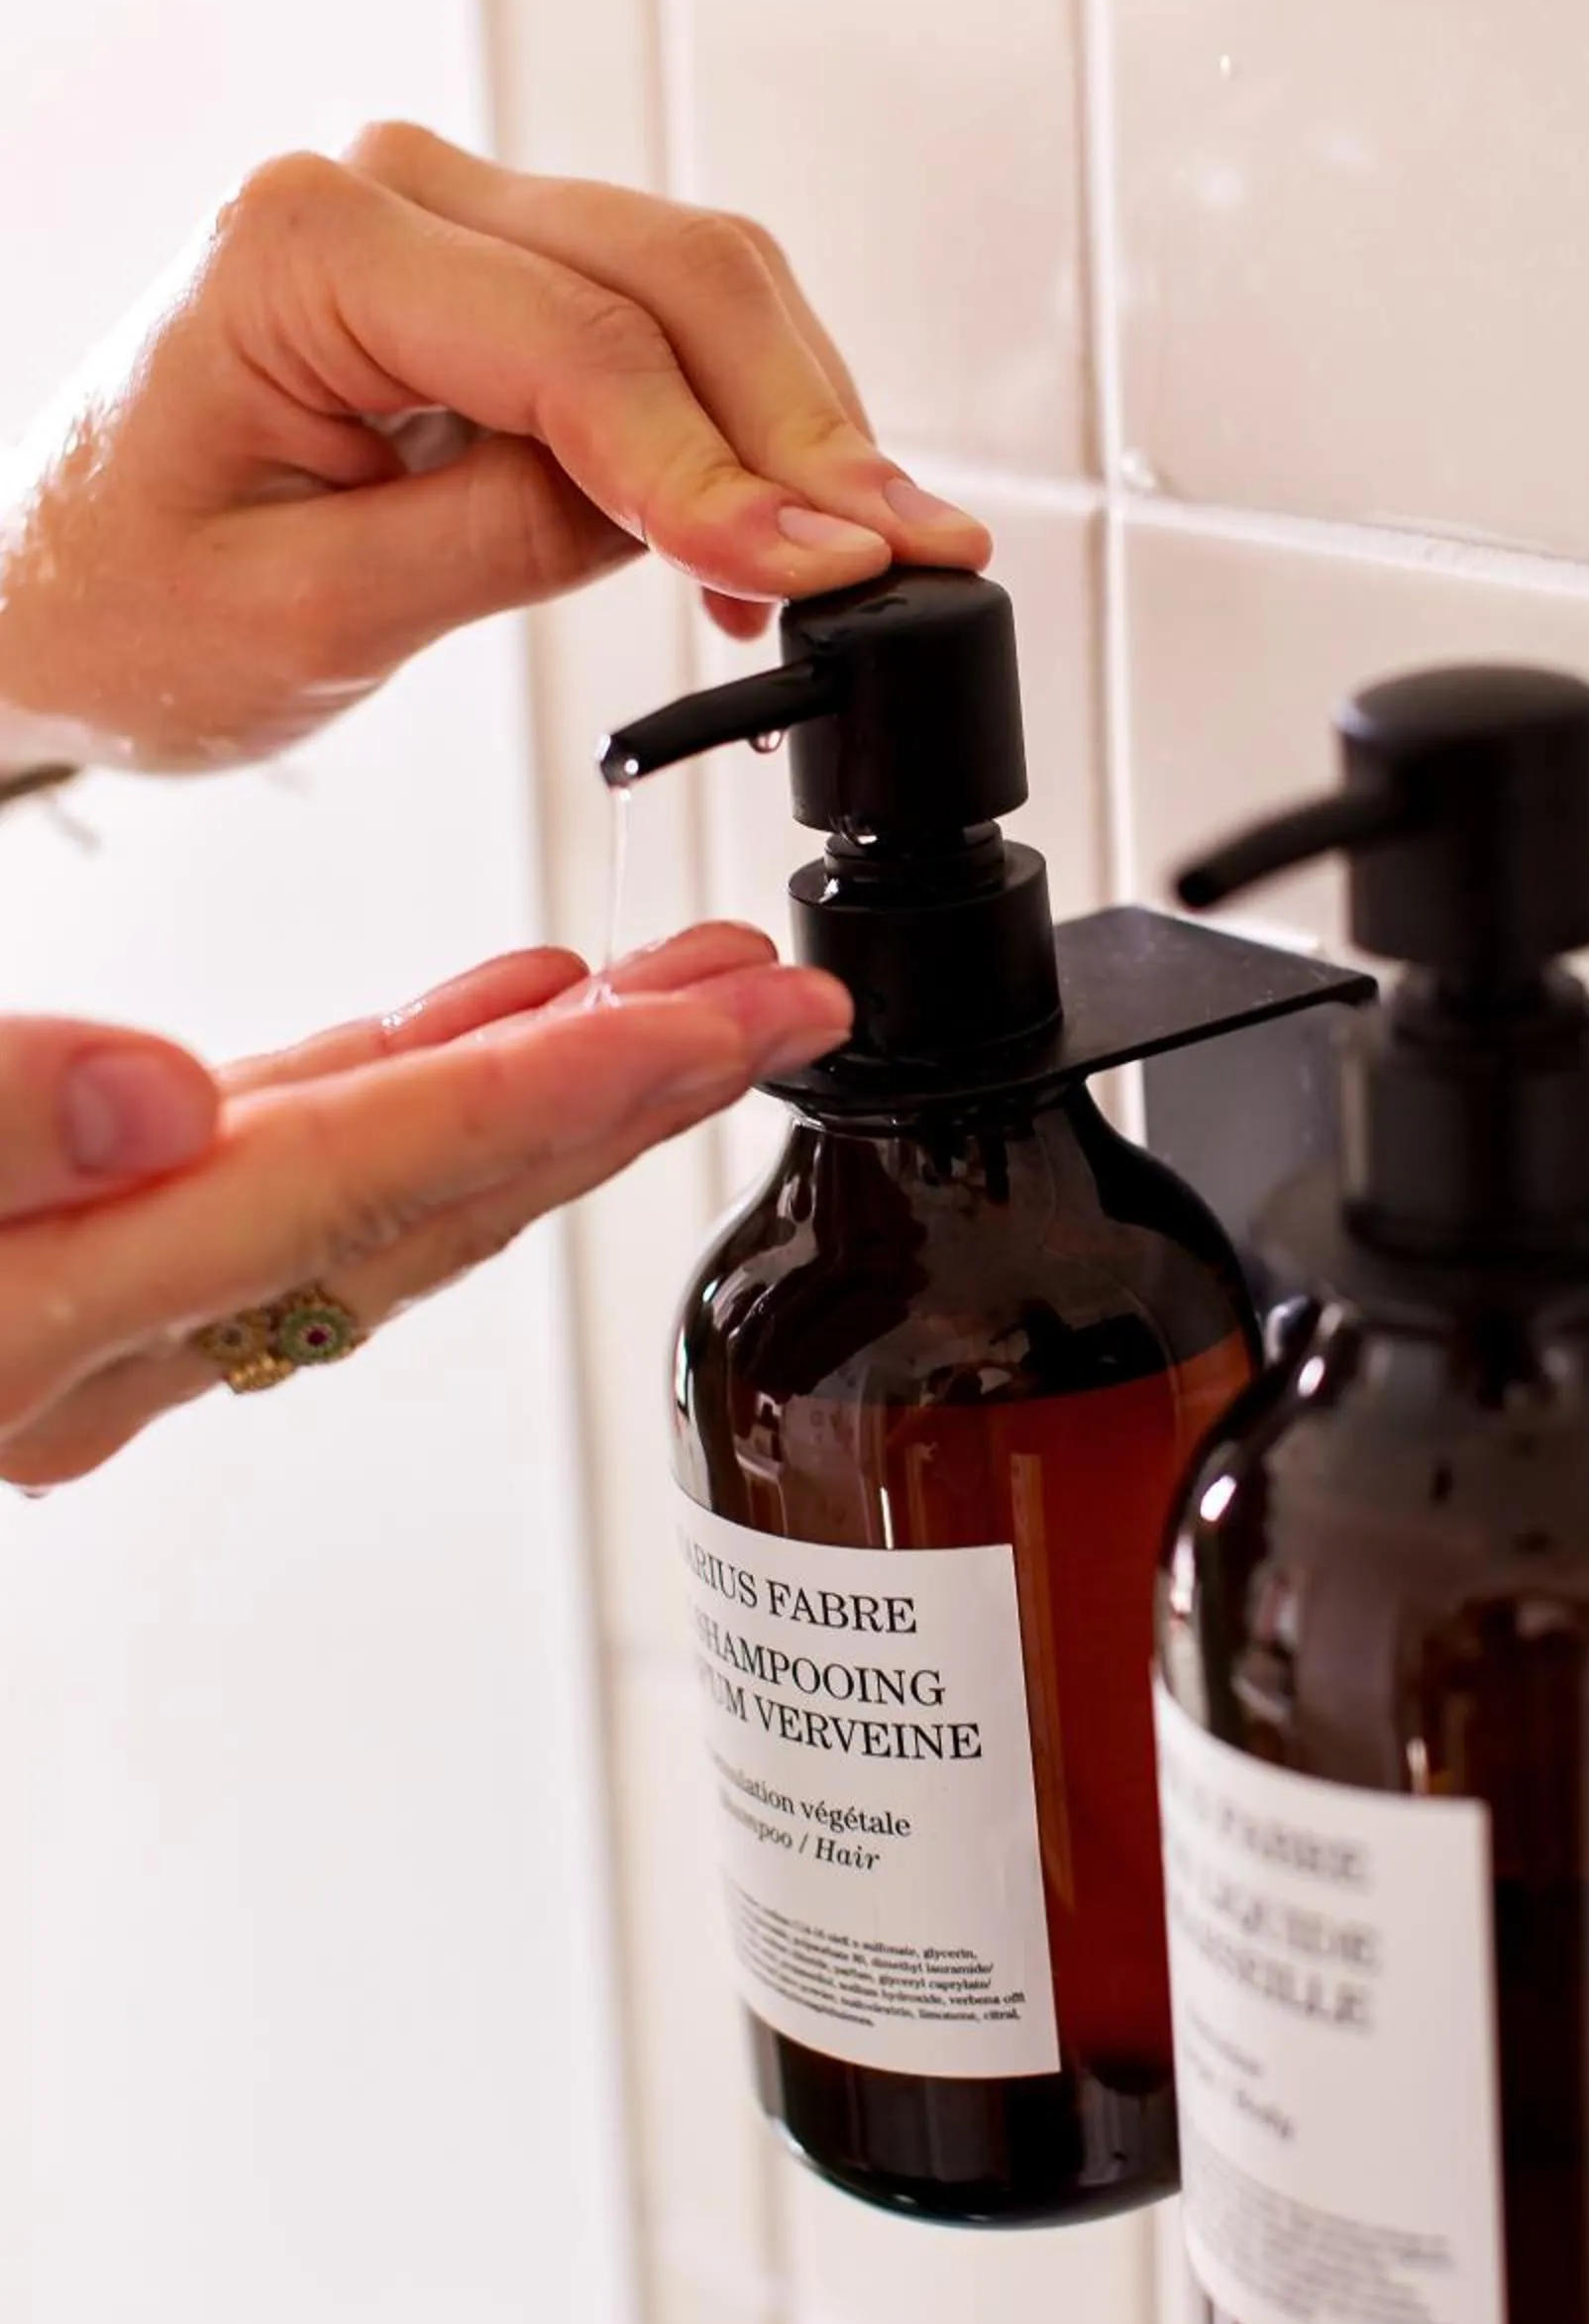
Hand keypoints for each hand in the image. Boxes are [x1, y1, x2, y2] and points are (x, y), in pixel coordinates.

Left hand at [0, 122, 989, 772]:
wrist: (52, 593)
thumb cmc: (125, 602)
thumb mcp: (309, 613)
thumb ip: (508, 542)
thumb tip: (701, 517)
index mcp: (308, 242)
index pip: (581, 347)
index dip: (724, 471)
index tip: (830, 571)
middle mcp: (391, 192)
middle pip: (678, 279)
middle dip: (809, 430)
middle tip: (911, 558)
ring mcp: (455, 225)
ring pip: (701, 291)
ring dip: (800, 427)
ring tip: (861, 567)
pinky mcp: (500, 283)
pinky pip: (666, 331)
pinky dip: (749, 430)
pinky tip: (784, 538)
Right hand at [0, 924, 847, 1488]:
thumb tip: (152, 1101)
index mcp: (54, 1321)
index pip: (363, 1186)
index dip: (549, 1095)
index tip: (707, 1026)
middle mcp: (115, 1338)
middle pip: (432, 1197)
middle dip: (630, 1090)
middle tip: (781, 1002)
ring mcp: (118, 1303)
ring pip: (396, 1178)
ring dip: (559, 1075)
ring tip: (694, 986)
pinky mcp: (106, 1252)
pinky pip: (309, 1160)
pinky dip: (422, 1080)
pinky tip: (512, 1010)